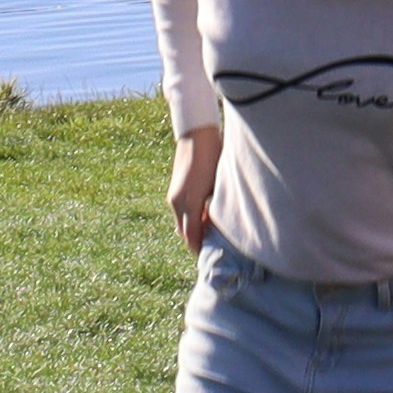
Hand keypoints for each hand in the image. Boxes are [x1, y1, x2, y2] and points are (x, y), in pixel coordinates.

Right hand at [166, 126, 218, 252]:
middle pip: (184, 232)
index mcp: (188, 204)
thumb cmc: (213, 158)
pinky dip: (189, 219)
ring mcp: (174, 196)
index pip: (191, 237)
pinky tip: (204, 217)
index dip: (199, 249)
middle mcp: (177, 202)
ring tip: (209, 236)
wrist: (197, 135)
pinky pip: (181, 212)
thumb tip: (216, 226)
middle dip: (195, 242)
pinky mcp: (175, 189)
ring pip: (181, 222)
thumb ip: (216, 208)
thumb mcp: (218, 186)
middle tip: (211, 250)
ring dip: (192, 230)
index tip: (210, 257)